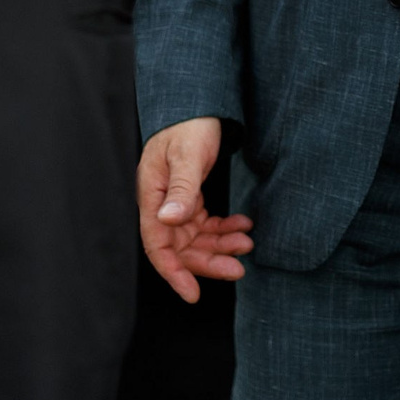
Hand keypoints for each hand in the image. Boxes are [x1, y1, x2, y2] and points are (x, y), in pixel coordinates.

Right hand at [135, 118, 252, 304]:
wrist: (199, 104)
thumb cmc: (189, 125)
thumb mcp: (187, 154)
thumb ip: (181, 188)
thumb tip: (168, 220)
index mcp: (152, 196)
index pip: (157, 245)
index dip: (174, 272)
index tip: (193, 295)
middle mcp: (161, 205)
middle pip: (180, 247)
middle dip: (209, 261)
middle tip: (239, 269)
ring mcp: (175, 203)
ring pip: (196, 239)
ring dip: (220, 245)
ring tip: (247, 242)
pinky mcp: (191, 198)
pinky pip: (206, 224)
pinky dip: (224, 229)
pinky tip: (244, 226)